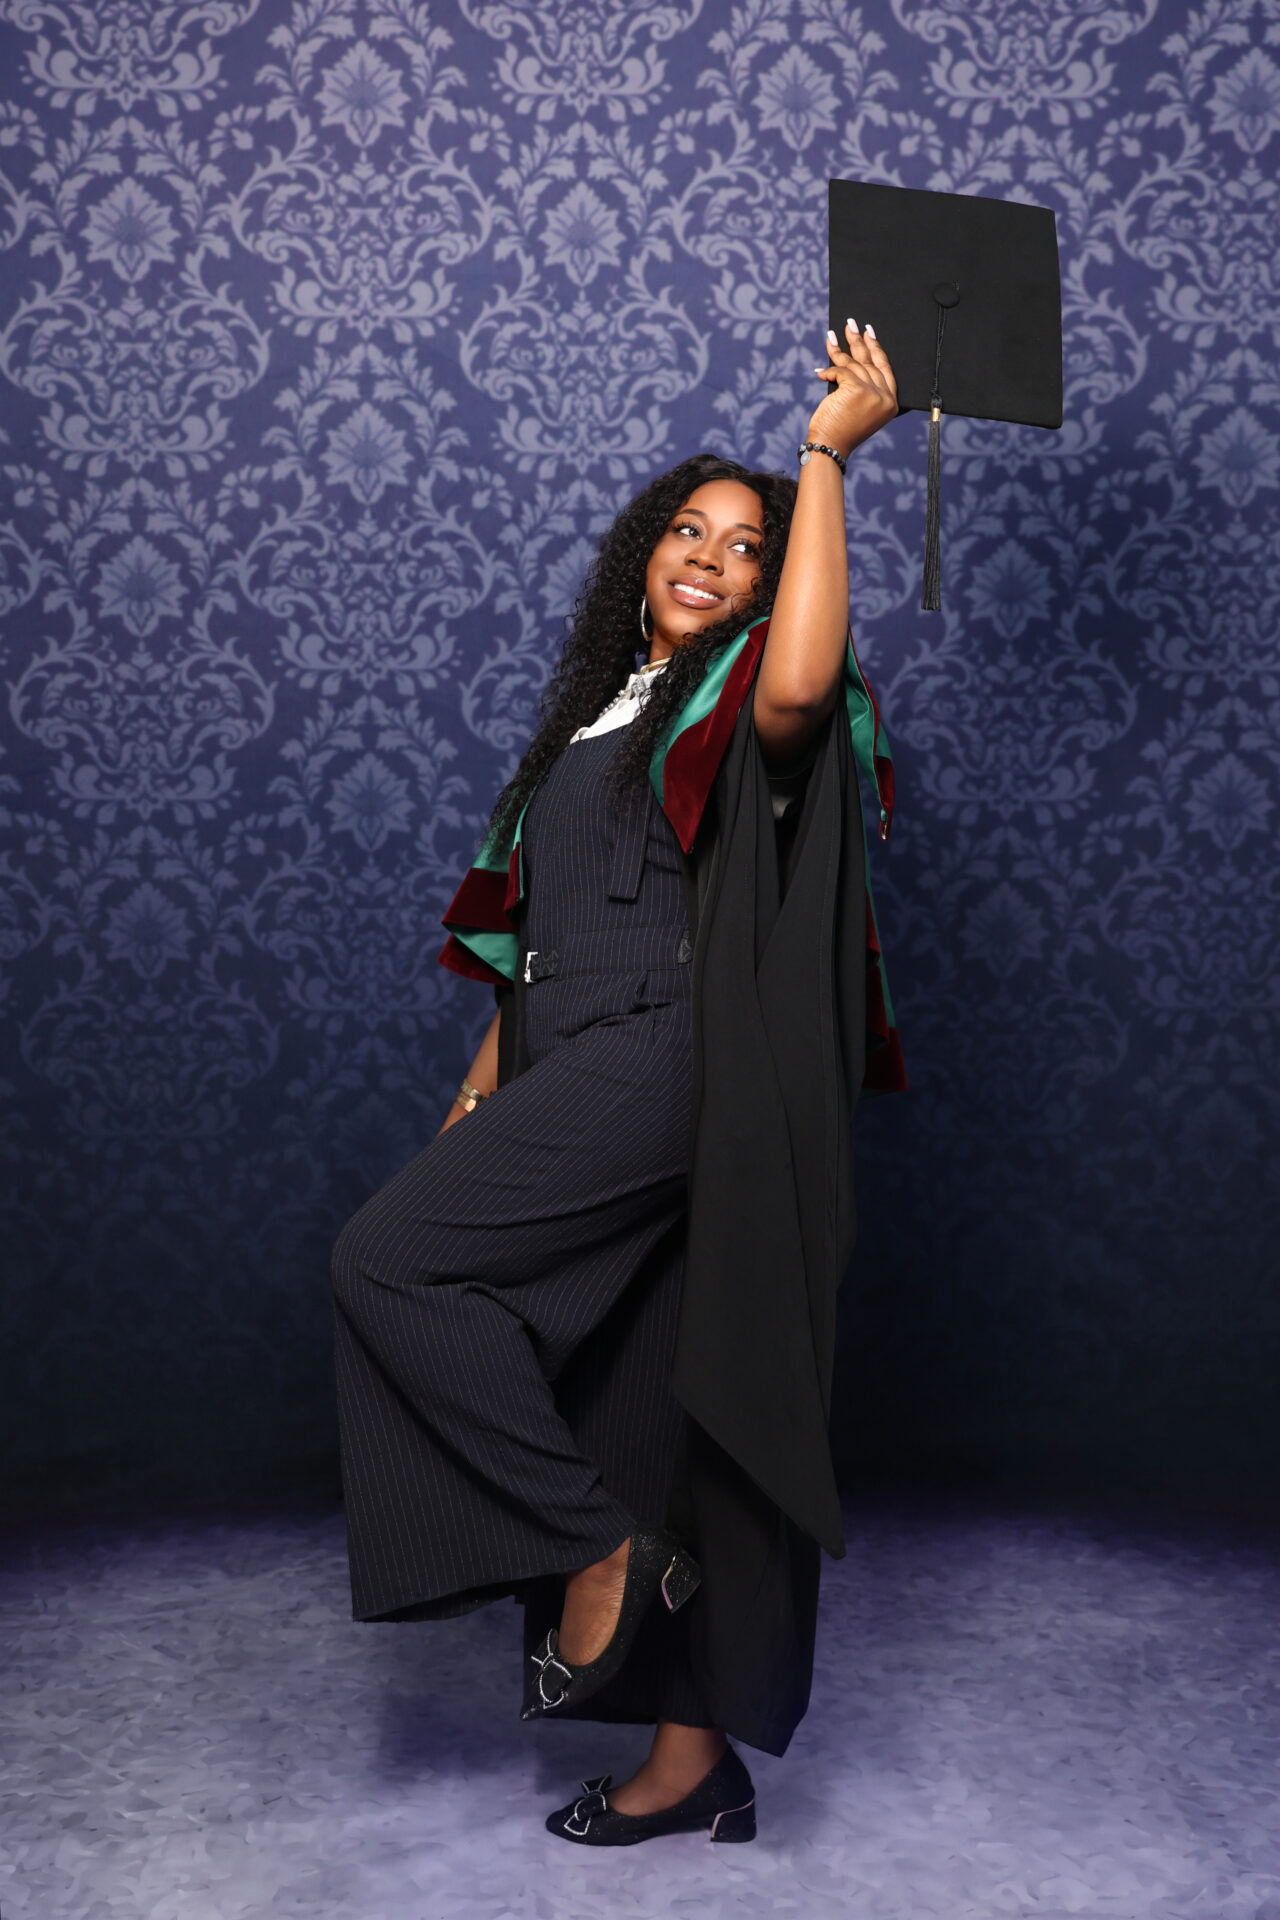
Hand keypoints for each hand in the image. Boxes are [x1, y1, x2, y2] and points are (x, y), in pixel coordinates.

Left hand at [808, 318, 897, 460]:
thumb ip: (866, 389)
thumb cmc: (842, 430)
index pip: (885, 369)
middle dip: (858, 341)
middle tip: (851, 325)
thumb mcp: (860, 409)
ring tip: (831, 337)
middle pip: (870, 362)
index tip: (869, 333)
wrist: (830, 446)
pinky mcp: (856, 390)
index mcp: (891, 403)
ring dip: (839, 350)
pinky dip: (829, 370)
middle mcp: (885, 398)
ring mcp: (872, 393)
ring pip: (854, 365)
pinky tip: (820, 371)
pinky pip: (841, 371)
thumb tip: (853, 361)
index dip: (876, 349)